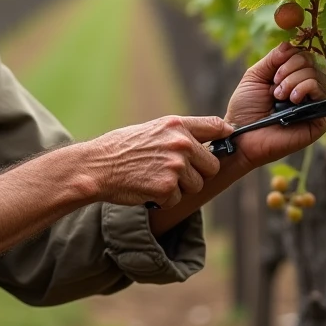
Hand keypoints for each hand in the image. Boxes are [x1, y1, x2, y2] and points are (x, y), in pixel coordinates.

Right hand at [88, 115, 231, 207]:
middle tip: (172, 171)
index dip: (225, 135)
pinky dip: (164, 199)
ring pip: (196, 186)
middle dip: (197, 173)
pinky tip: (146, 187)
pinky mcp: (166, 188)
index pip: (216, 126)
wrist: (97, 165)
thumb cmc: (122, 148)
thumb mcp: (154, 129)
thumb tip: (212, 138)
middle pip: (212, 166)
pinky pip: (178, 199)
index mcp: (177, 125)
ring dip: (179, 188)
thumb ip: (181, 133)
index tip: (228, 139)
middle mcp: (180, 143)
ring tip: (154, 177)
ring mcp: (175, 166)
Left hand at [225, 41, 325, 168]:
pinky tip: (292, 99)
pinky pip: (323, 92)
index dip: (289, 57)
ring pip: (317, 74)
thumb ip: (273, 58)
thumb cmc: (245, 109)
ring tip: (280, 96)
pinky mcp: (321, 118)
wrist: (242, 135)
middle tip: (275, 87)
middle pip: (311, 61)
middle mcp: (305, 89)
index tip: (273, 73)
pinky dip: (306, 88)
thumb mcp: (255, 76)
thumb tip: (290, 44)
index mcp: (291, 77)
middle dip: (290, 69)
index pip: (302, 54)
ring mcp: (314, 103)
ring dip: (294, 80)